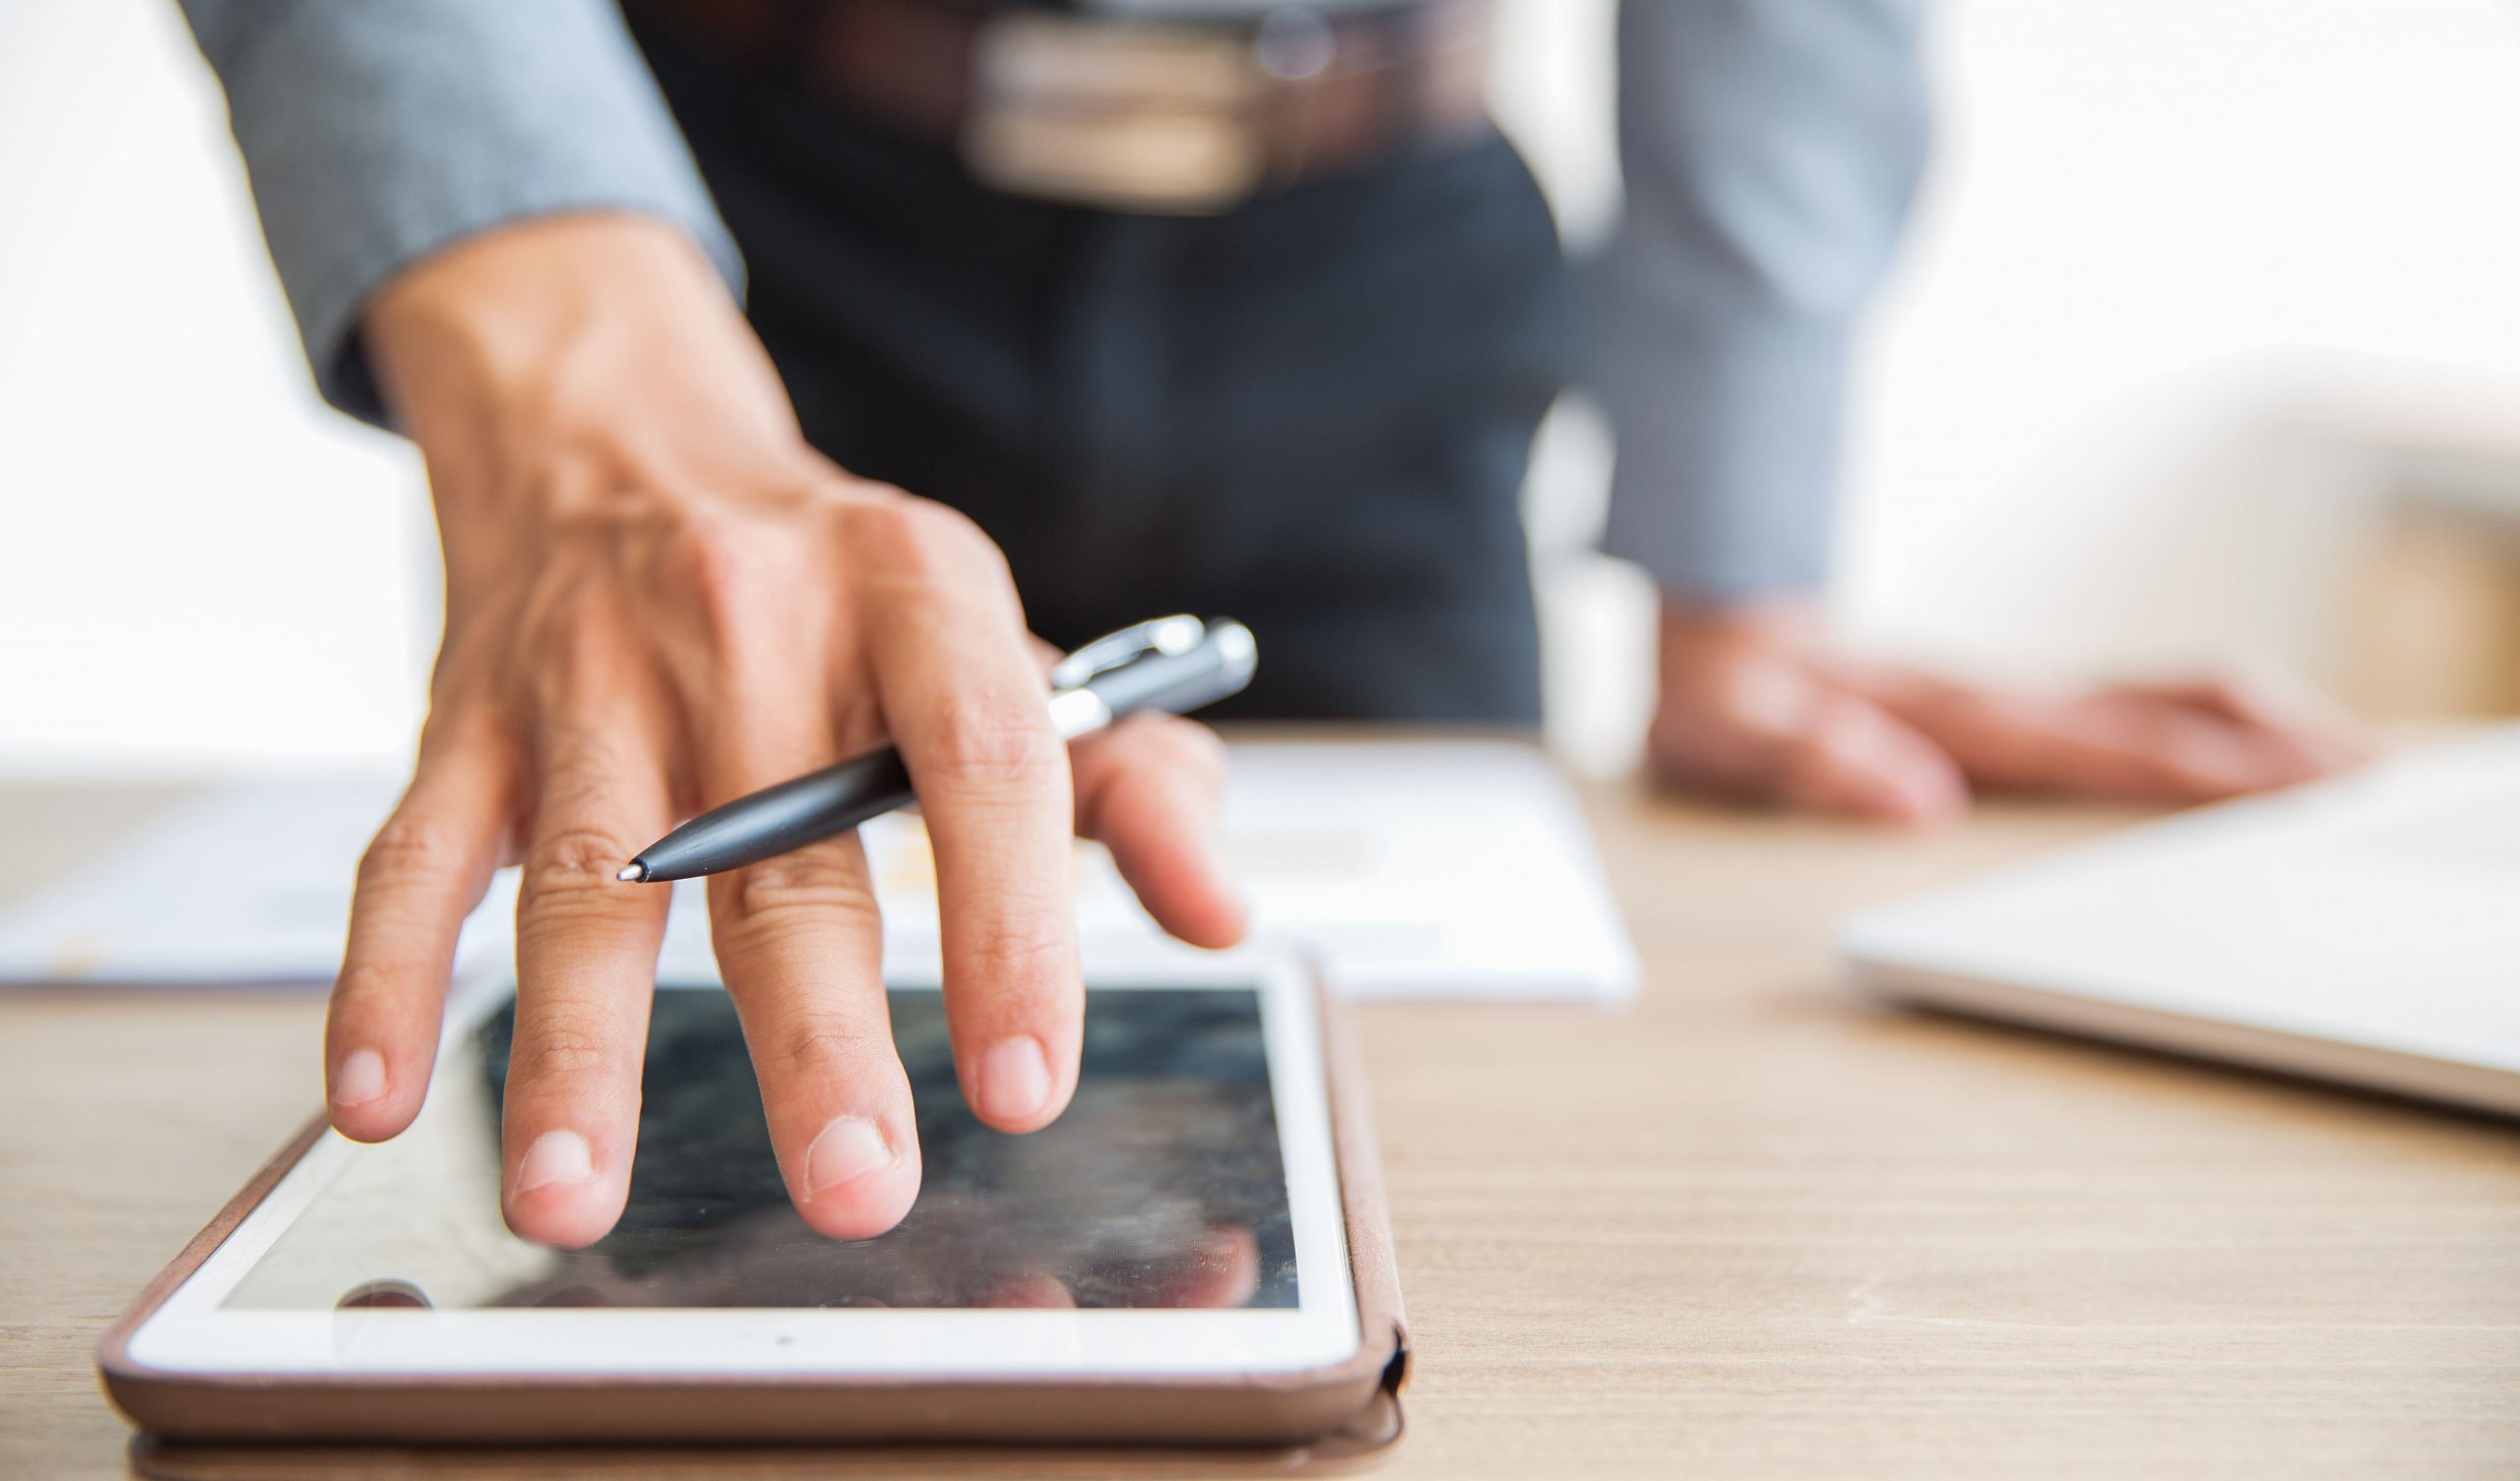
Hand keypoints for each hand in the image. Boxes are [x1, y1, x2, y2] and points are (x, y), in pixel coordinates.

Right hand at [321, 216, 1246, 1247]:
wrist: (621, 434)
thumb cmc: (842, 585)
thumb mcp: (1003, 645)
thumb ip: (1129, 778)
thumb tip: (1216, 914)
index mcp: (915, 590)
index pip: (983, 761)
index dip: (1013, 925)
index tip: (1024, 1082)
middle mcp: (752, 619)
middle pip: (783, 849)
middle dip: (816, 1033)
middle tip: (853, 1184)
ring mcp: (593, 672)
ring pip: (584, 875)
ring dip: (575, 1047)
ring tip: (576, 1194)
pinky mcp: (467, 717)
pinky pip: (414, 853)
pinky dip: (386, 977)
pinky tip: (383, 1098)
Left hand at [1648, 597, 2367, 823]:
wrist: (1709, 633)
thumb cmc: (1722, 693)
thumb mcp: (1733, 730)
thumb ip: (1813, 759)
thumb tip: (1914, 800)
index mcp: (1953, 715)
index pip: (2103, 743)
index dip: (2199, 767)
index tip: (2286, 794)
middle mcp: (2000, 701)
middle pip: (2168, 710)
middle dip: (2275, 746)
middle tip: (2374, 786)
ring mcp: (2012, 701)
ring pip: (2165, 700)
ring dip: (2264, 729)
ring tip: (2354, 771)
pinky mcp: (2009, 712)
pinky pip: (2135, 710)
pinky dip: (2216, 725)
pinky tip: (2252, 753)